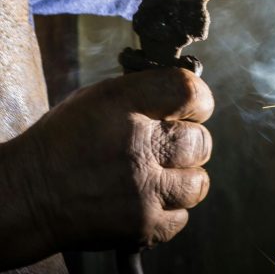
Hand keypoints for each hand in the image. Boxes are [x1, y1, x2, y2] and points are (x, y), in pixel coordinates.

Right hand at [1, 68, 213, 264]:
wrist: (27, 194)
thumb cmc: (66, 139)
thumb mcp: (102, 96)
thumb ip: (146, 93)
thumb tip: (187, 96)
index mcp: (127, 104)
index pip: (192, 93)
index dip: (198, 102)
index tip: (189, 110)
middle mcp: (139, 144)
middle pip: (201, 141)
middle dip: (189, 143)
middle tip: (168, 147)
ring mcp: (142, 189)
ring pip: (198, 182)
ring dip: (183, 178)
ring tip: (159, 175)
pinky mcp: (141, 226)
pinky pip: (181, 217)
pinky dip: (170, 210)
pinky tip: (149, 198)